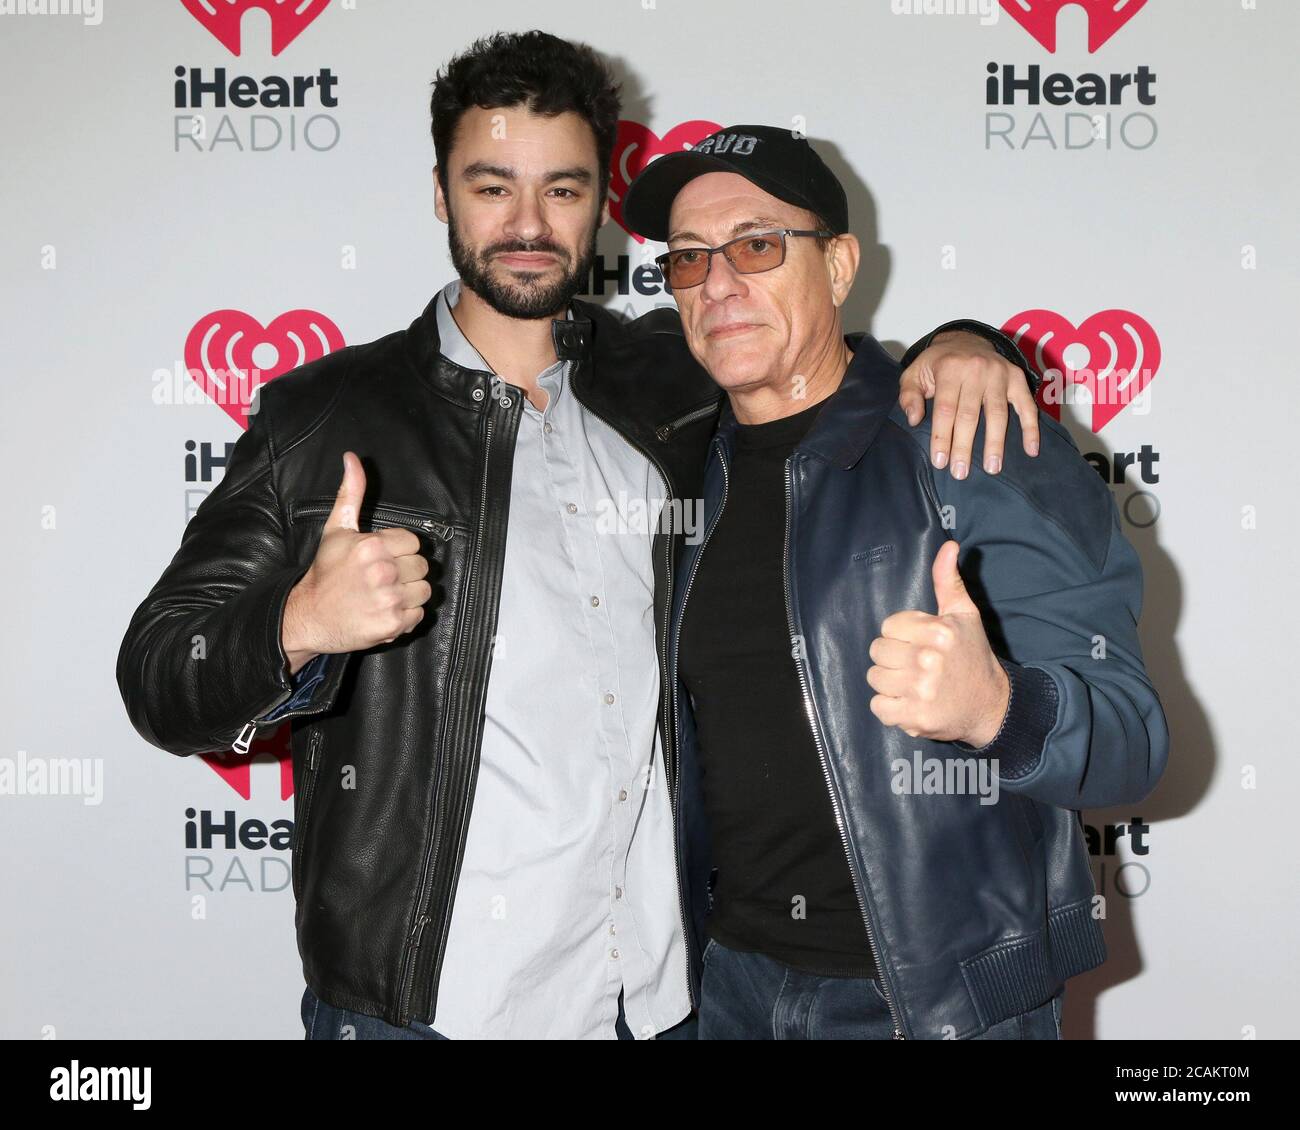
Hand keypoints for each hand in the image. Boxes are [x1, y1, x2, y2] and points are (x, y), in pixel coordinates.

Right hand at [281, 452, 430, 673]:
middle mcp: (382, 571)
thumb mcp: (337, 529)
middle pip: (421, 566)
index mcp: (372, 545)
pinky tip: (383, 610)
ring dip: (408, 594)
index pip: (413, 542)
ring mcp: (389, 599)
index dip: (398, 550)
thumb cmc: (325, 572)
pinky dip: (405, 616)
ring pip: (424, 590)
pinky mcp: (393, 623)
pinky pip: (419, 615)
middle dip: (404, 572)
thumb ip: (352, 492)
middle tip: (380, 579)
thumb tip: (353, 458)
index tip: (380, 559)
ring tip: (383, 595)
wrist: (309, 616)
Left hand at [866, 541, 1009, 746]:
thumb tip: (948, 545)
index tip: (920, 643)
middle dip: (894, 657)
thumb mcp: (965, 614)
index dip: (902, 635)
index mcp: (939, 631)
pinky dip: (890, 708)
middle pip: (878, 651)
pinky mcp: (914, 718)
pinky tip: (910, 702)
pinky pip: (878, 707)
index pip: (888, 626)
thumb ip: (949, 580)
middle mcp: (929, 660)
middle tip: (917, 665)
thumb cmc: (972, 656)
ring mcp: (921, 691)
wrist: (991, 705)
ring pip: (875, 678)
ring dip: (890, 683)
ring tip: (914, 684)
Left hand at [898, 330, 1039, 478]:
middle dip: (965, 446)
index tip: (940, 462)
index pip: (946, 408)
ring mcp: (1000, 373)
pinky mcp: (1017, 377)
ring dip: (995, 443)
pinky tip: (1031, 450)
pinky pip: (1027, 405)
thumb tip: (914, 420)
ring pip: (998, 413)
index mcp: (950, 369)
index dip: (942, 437)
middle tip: (961, 473)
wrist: (966, 339)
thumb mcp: (915, 373)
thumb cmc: (938, 364)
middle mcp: (977, 369)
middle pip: (970, 414)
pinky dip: (1031, 428)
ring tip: (992, 468)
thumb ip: (909, 395)